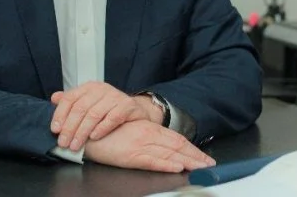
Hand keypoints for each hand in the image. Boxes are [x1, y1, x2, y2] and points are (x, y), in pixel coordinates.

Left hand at [50, 82, 157, 150]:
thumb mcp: (88, 103)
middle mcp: (101, 89)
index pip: (70, 98)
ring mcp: (115, 96)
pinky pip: (112, 118)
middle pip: (80, 108)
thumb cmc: (108, 109)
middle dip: (70, 127)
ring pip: (94, 114)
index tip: (55, 130)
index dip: (60, 114)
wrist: (134, 111)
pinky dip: (101, 129)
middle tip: (64, 142)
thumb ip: (71, 102)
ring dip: (82, 132)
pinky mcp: (127, 106)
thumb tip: (54, 98)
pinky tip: (94, 137)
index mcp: (89, 87)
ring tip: (76, 145)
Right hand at [84, 120, 214, 172]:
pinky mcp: (131, 155)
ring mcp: (140, 144)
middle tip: (210, 165)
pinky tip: (177, 166)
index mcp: (148, 128)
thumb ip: (146, 138)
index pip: (175, 139)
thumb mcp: (130, 133)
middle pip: (177, 146)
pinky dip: (166, 164)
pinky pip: (152, 160)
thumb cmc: (107, 133)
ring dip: (187, 161)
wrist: (87, 133)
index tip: (204, 157)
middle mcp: (147, 134)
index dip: (191, 148)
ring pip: (169, 153)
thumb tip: (164, 150)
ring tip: (201, 168)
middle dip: (195, 156)